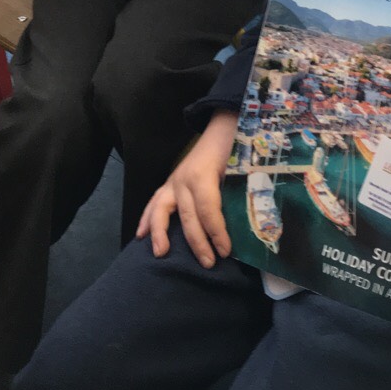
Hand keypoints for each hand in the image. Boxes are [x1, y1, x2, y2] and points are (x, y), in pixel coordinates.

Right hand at [136, 110, 237, 267]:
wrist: (223, 127)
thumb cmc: (236, 148)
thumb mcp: (242, 168)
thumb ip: (241, 193)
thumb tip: (250, 225)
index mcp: (203, 175)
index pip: (208, 210)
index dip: (217, 232)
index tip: (226, 251)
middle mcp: (183, 179)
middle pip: (188, 216)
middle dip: (198, 242)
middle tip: (209, 263)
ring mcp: (173, 181)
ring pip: (162, 210)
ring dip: (161, 234)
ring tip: (161, 254)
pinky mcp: (169, 183)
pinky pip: (154, 202)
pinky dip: (146, 219)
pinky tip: (140, 236)